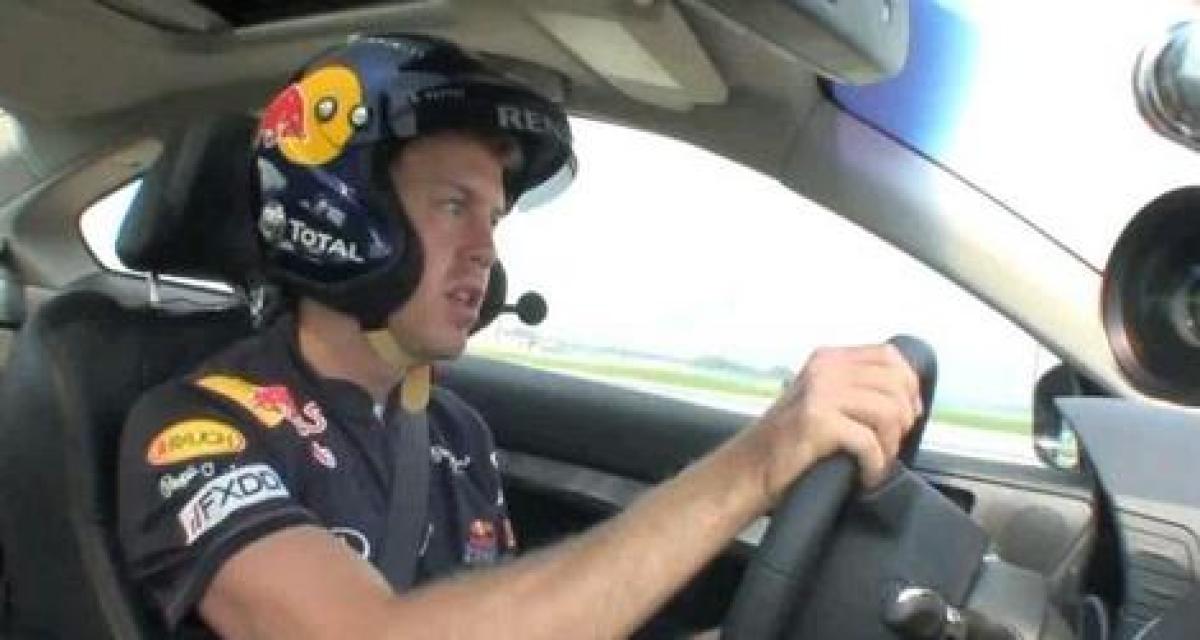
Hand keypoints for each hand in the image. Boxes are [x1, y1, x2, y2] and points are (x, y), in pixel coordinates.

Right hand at [746, 344, 922, 502]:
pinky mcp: (817, 422)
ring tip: (875, 462)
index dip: (909, 386)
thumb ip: (855, 388)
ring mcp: (820, 393)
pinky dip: (874, 465)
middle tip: (888, 445)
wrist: (749, 469)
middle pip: (895, 384)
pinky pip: (869, 442)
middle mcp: (825, 369)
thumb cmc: (788, 442)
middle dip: (902, 420)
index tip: (907, 413)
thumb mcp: (822, 399)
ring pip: (888, 412)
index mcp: (828, 359)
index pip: (890, 356)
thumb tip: (907, 399)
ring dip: (890, 445)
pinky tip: (864, 475)